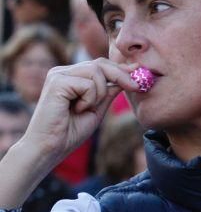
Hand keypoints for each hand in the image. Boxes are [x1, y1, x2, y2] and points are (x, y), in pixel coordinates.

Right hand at [0, 59, 139, 208]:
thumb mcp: (97, 108)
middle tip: (135, 86)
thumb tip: (129, 74)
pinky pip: (88, 84)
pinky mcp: (56, 82)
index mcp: (71, 76)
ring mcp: (58, 75)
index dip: (120, 69)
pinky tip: (76, 109)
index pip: (100, 65)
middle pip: (100, 63)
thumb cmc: (70, 131)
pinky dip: (89, 99)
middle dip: (121, 75)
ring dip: (100, 93)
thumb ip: (109, 91)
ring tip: (86, 108)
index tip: (138, 70)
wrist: (50, 147)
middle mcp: (63, 72)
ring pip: (97, 71)